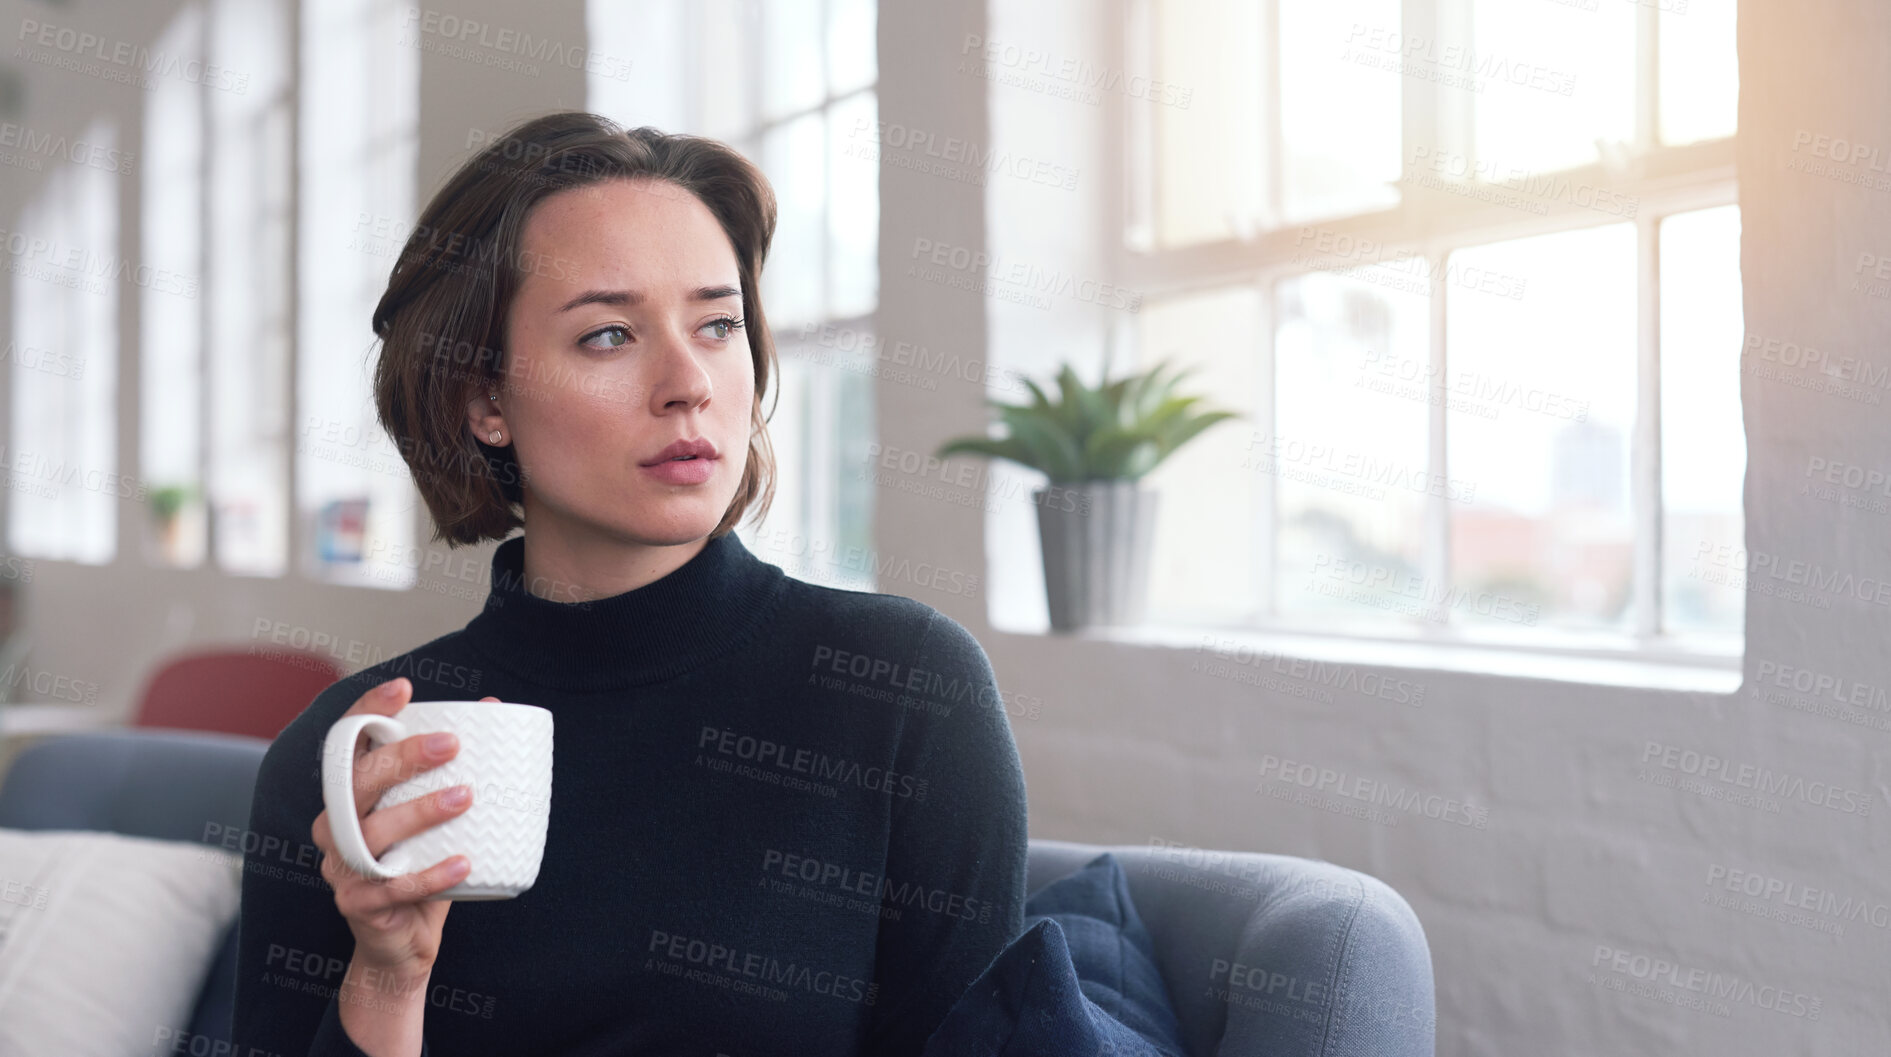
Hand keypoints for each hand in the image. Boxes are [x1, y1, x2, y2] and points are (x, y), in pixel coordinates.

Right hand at [310, 677, 501, 980]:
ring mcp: (341, 868)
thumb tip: (497, 707)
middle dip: (401, 758)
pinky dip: (430, 874)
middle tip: (450, 744)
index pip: (347, 745)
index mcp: (350, 797)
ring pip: (371, 833)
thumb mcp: (440, 816)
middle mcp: (334, 827)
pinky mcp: (356, 905)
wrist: (404, 944)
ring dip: (419, 811)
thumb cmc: (423, 867)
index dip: (367, 713)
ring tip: (466, 796)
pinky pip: (392, 887)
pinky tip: (464, 861)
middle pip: (355, 783)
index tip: (402, 688)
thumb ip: (458, 766)